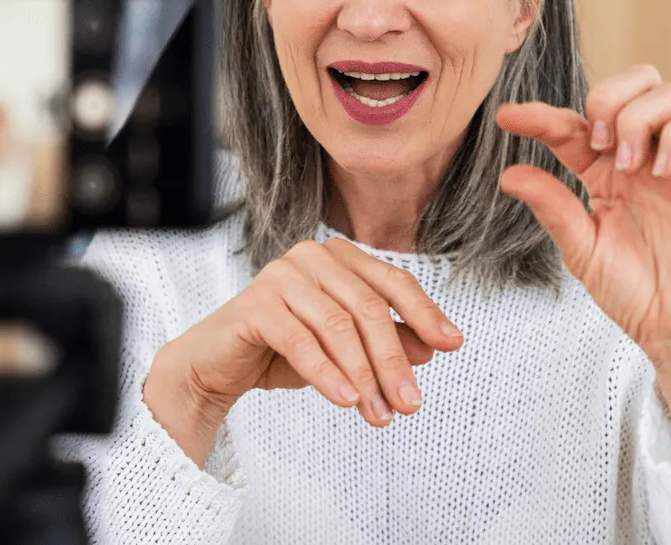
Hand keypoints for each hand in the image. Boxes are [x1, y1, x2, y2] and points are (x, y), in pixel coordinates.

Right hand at [144, 238, 463, 466]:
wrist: (217, 365)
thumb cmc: (281, 350)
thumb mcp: (344, 350)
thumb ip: (384, 340)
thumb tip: (432, 347)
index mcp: (338, 257)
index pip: (393, 281)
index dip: (425, 313)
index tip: (453, 344)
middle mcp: (312, 256)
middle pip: (368, 307)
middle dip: (393, 359)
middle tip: (411, 402)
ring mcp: (281, 275)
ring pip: (337, 325)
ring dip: (364, 375)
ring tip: (379, 414)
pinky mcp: (255, 304)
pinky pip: (300, 341)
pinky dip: (327, 373)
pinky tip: (346, 400)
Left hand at [496, 65, 670, 453]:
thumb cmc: (630, 290)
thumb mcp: (580, 249)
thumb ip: (552, 207)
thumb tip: (509, 174)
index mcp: (601, 172)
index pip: (572, 124)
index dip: (539, 114)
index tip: (507, 118)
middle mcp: (639, 158)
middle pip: (634, 82)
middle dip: (607, 98)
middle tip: (595, 142)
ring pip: (670, 94)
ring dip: (640, 117)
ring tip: (627, 163)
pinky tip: (660, 172)